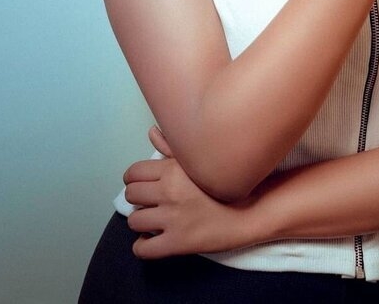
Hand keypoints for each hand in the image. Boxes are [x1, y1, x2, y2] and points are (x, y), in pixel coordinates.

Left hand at [123, 127, 260, 258]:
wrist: (247, 213)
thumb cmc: (224, 184)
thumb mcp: (198, 160)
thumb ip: (171, 145)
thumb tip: (151, 131)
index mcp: (173, 170)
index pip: (134, 173)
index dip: (134, 179)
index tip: (141, 183)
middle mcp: (169, 192)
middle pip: (131, 195)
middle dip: (137, 198)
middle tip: (149, 201)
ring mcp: (172, 219)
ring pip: (134, 221)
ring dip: (141, 221)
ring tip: (153, 219)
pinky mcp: (176, 243)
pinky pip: (142, 248)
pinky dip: (143, 245)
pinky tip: (153, 239)